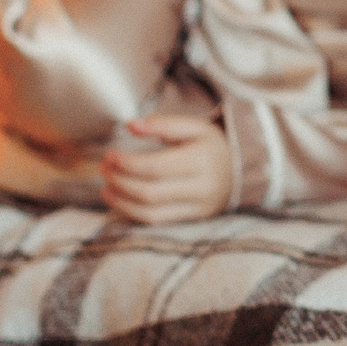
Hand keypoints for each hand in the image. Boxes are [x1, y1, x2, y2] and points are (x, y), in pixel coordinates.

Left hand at [100, 114, 233, 224]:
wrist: (242, 169)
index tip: (110, 155)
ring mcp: (198, 207)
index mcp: (202, 160)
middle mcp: (202, 187)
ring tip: (105, 187)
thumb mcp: (194, 126)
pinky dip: (133, 213)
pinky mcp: (193, 219)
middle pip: (150, 192)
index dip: (127, 163)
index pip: (156, 167)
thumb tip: (131, 125)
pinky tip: (120, 200)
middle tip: (104, 168)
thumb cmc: (212, 145)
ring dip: (121, 201)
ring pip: (151, 213)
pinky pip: (157, 221)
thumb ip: (163, 124)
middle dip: (121, 181)